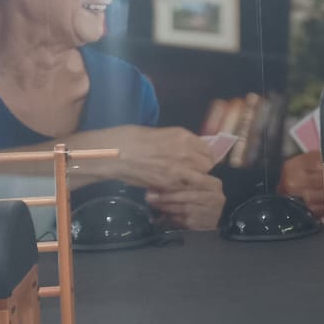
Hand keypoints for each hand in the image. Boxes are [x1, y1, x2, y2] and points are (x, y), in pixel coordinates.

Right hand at [69, 125, 215, 191]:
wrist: (116, 153)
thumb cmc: (132, 138)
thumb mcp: (161, 134)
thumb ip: (179, 143)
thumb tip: (189, 150)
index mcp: (184, 136)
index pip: (207, 149)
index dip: (204, 156)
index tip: (200, 160)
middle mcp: (187, 152)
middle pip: (208, 164)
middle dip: (202, 168)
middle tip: (192, 172)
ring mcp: (180, 169)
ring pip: (201, 178)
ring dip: (195, 180)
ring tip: (184, 181)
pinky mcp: (170, 183)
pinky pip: (185, 188)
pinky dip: (182, 189)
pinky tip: (174, 187)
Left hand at [147, 174, 225, 230]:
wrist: (222, 215)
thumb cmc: (206, 196)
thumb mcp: (201, 185)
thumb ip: (186, 182)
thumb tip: (161, 181)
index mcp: (214, 185)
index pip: (195, 181)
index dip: (176, 183)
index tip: (158, 183)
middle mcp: (215, 198)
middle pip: (188, 196)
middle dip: (167, 197)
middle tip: (150, 197)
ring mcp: (210, 212)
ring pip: (184, 209)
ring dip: (167, 207)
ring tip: (154, 205)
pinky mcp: (202, 225)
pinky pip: (184, 220)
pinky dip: (171, 218)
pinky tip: (162, 215)